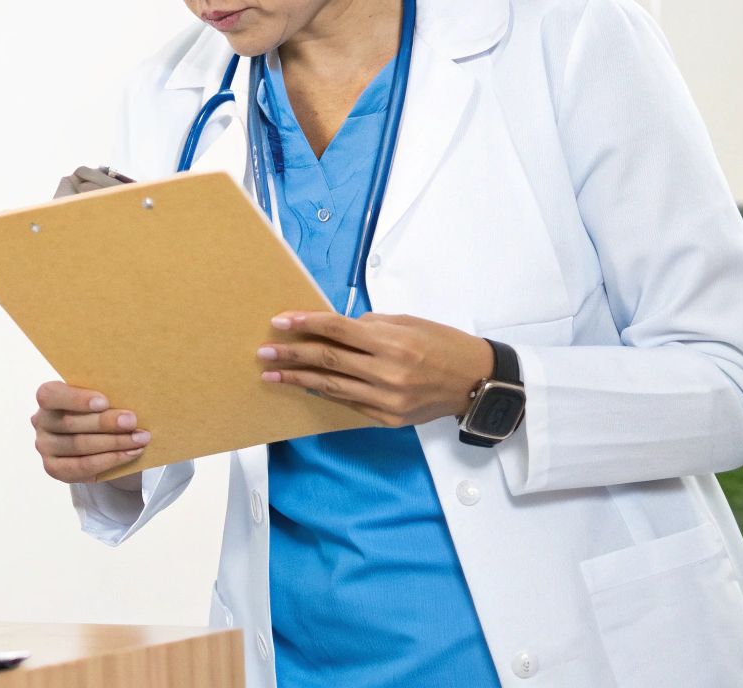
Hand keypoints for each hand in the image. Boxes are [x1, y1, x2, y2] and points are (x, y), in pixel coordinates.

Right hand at [32, 381, 150, 484]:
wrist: (91, 437)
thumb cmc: (94, 411)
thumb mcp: (94, 399)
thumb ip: (102, 399)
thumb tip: (129, 401)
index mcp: (47, 397)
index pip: (51, 395)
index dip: (77, 399)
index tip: (105, 401)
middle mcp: (40, 421)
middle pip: (70, 423)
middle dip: (105, 423)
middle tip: (132, 421)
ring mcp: (45, 446)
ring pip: (80, 445)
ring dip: (114, 443)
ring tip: (140, 439)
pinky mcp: (54, 468)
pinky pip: (83, 466)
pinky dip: (110, 460)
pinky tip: (130, 454)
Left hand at [256, 311, 493, 427]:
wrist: (478, 382)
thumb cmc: (444, 344)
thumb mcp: (409, 323)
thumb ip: (370, 327)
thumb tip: (335, 328)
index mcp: (393, 343)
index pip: (338, 330)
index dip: (306, 324)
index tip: (279, 322)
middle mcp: (388, 373)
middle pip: (328, 361)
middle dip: (293, 355)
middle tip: (264, 351)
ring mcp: (387, 400)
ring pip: (332, 387)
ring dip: (299, 380)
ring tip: (273, 373)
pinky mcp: (389, 419)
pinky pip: (349, 404)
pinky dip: (327, 393)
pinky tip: (307, 387)